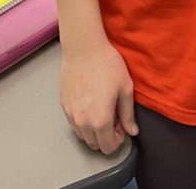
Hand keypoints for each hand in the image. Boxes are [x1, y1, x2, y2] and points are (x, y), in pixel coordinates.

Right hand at [60, 40, 138, 154]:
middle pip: (94, 144)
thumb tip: (132, 131)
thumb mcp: (125, 88)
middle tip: (113, 115)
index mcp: (100, 120)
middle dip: (106, 135)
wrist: (84, 48)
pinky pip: (74, 123)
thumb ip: (128, 114)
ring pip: (83, 136)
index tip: (121, 124)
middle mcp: (82, 122)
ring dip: (93, 130)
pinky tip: (90, 103)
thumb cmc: (107, 65)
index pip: (108, 147)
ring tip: (101, 109)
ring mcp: (70, 114)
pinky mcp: (63, 105)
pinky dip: (83, 120)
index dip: (118, 139)